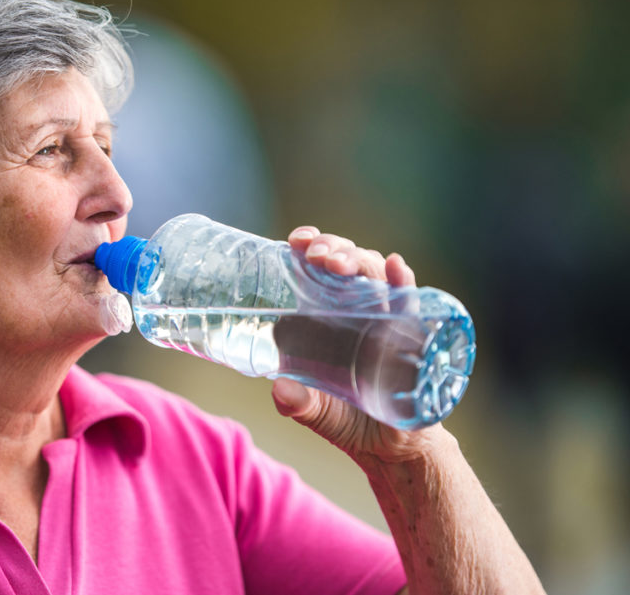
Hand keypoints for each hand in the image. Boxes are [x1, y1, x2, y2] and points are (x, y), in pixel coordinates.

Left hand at [270, 226, 444, 464]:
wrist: (390, 449)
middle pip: (347, 264)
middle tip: (316, 254)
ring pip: (374, 276)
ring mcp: (385, 320)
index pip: (319, 271)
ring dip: (358, 260)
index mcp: (328, 318)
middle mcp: (357, 312)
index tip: (296, 241)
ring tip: (339, 263)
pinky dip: (403, 282)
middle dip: (333, 249)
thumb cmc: (348, 422)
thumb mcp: (315, 413)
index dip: (310, 248)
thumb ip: (297, 402)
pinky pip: (409, 303)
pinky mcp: (411, 336)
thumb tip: (280, 390)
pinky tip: (395, 266)